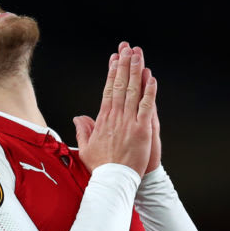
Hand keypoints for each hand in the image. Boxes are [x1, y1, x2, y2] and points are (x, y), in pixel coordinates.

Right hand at [73, 45, 156, 175]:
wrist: (113, 181)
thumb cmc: (101, 168)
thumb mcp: (86, 148)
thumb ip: (83, 130)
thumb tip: (78, 118)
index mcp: (103, 119)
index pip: (109, 90)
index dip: (112, 72)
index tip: (114, 59)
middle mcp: (116, 117)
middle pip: (121, 85)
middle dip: (124, 65)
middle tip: (127, 48)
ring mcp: (129, 122)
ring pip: (133, 91)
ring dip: (136, 71)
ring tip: (138, 55)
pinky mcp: (142, 130)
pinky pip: (147, 106)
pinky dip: (149, 91)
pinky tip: (151, 78)